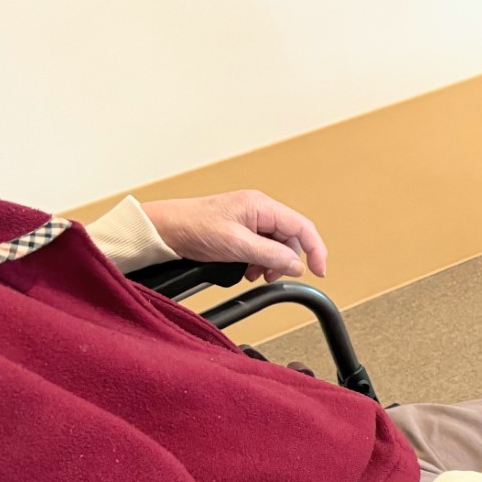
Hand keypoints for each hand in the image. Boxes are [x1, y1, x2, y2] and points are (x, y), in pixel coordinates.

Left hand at [141, 190, 327, 281]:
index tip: (319, 271)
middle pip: (290, 239)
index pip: (302, 227)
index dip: (315, 251)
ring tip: (255, 274)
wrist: (162, 230)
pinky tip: (246, 270)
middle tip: (272, 276)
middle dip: (285, 261)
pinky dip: (258, 262)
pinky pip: (260, 248)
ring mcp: (248, 220)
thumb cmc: (191, 227)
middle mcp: (258, 210)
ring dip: (270, 263)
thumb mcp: (237, 245)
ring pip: (275, 246)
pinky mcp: (238, 231)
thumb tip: (296, 265)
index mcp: (261, 206)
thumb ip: (271, 255)